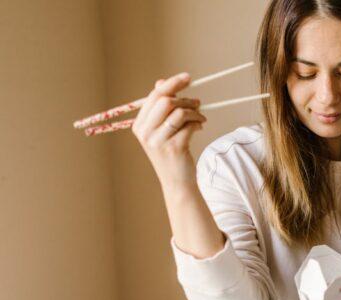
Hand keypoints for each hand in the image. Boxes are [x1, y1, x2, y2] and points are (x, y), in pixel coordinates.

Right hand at [132, 72, 206, 189]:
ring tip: (201, 117)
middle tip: (198, 103)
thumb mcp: (162, 129)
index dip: (172, 84)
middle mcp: (145, 133)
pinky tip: (200, 127)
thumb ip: (160, 107)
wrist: (176, 181)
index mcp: (139, 125)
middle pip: (166, 102)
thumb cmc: (171, 151)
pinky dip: (198, 122)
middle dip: (186, 99)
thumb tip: (161, 82)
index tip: (188, 77)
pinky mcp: (174, 148)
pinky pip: (189, 126)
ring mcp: (158, 142)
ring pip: (179, 113)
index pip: (155, 96)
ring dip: (195, 111)